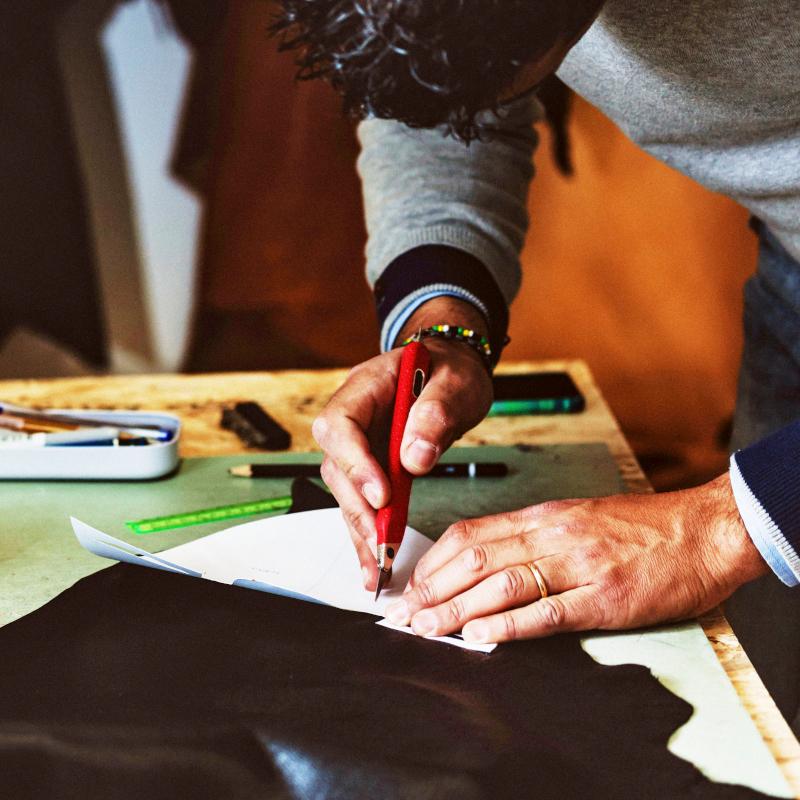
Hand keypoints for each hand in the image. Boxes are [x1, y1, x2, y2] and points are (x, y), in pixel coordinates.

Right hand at [312, 297, 493, 589]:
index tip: (381, 494)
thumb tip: (415, 459)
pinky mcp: (370, 465)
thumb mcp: (457, 382)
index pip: (341, 424)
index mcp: (366, 386)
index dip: (355, 462)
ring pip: (346, 490)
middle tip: (382, 540)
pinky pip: (363, 499)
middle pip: (337, 465)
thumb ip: (437, 413)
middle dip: (358, 507)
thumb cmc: (450, 370)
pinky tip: (376, 559)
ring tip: (378, 564)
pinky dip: (370, 530)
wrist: (450, 368)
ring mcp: (358, 442)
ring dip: (361, 527)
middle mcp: (353, 416)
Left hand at [384, 474, 768, 642]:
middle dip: (432, 589)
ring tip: (426, 628)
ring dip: (456, 609)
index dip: (434, 562)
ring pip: (501, 584)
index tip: (412, 585)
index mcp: (544, 517)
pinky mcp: (606, 598)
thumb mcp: (578, 518)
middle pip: (475, 559)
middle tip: (404, 613)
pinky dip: (507, 624)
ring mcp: (578, 565)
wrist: (703, 529)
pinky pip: (547, 611)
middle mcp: (553, 535)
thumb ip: (534, 538)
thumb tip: (487, 563)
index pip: (471, 534)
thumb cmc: (642, 527)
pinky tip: (479, 635)